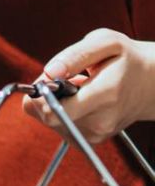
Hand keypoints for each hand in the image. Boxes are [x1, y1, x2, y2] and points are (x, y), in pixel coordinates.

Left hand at [24, 29, 154, 144]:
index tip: (52, 78)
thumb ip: (75, 55)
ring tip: (81, 91)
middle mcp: (99, 122)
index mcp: (104, 95)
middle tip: (69, 81)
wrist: (151, 84)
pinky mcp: (88, 142)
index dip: (41, 94)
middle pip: (46, 116)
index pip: (52, 111)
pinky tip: (81, 102)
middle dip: (48, 97)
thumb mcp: (106, 42)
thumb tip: (49, 73)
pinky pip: (59, 127)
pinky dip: (64, 114)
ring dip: (57, 104)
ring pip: (50, 122)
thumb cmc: (127, 59)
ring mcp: (94, 135)